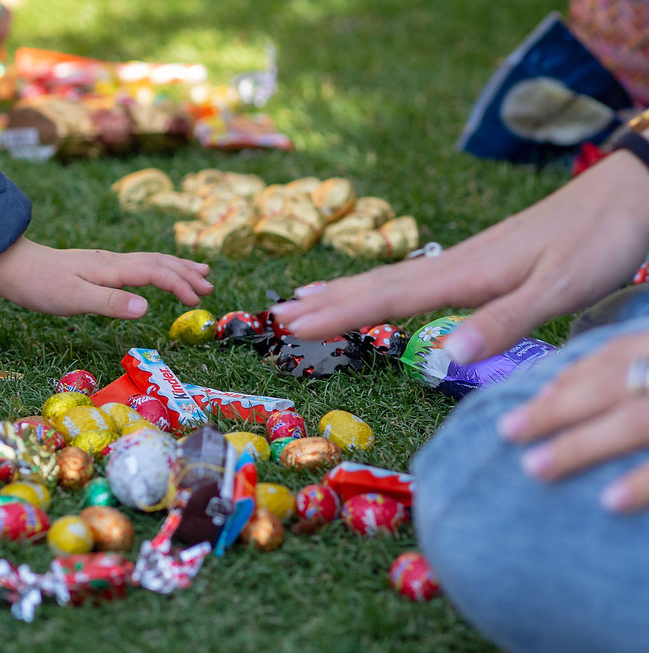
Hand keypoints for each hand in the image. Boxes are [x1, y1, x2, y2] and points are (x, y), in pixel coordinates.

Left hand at [0, 237, 213, 317]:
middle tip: (210, 285)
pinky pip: (139, 266)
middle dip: (186, 273)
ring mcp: (106, 263)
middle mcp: (113, 262)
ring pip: (150, 261)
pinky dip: (158, 269)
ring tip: (199, 271)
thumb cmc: (40, 286)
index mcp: (112, 268)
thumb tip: (146, 307)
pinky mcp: (98, 268)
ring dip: (177, 267)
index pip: (156, 272)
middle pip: (159, 262)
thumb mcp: (74, 299)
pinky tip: (157, 274)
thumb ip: (111, 303)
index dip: (180, 285)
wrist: (11, 266)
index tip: (198, 301)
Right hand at [269, 150, 648, 363]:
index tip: (289, 328)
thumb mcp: (559, 289)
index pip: (385, 298)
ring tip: (299, 301)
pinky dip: (377, 287)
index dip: (335, 315)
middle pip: (374, 286)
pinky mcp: (477, 263)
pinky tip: (375, 291)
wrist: (629, 193)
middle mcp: (453, 265)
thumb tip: (443, 356)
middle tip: (275, 319)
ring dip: (341, 294)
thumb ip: (502, 322)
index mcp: (464, 274)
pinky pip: (410, 279)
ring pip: (387, 279)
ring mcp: (463, 261)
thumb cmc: (598, 241)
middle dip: (324, 305)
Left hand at [498, 332, 648, 512]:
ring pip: (636, 422)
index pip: (616, 354)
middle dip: (558, 408)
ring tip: (533, 468)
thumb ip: (628, 377)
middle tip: (507, 430)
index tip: (531, 397)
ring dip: (581, 446)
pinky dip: (641, 482)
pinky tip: (609, 501)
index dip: (571, 376)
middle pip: (614, 385)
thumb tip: (552, 395)